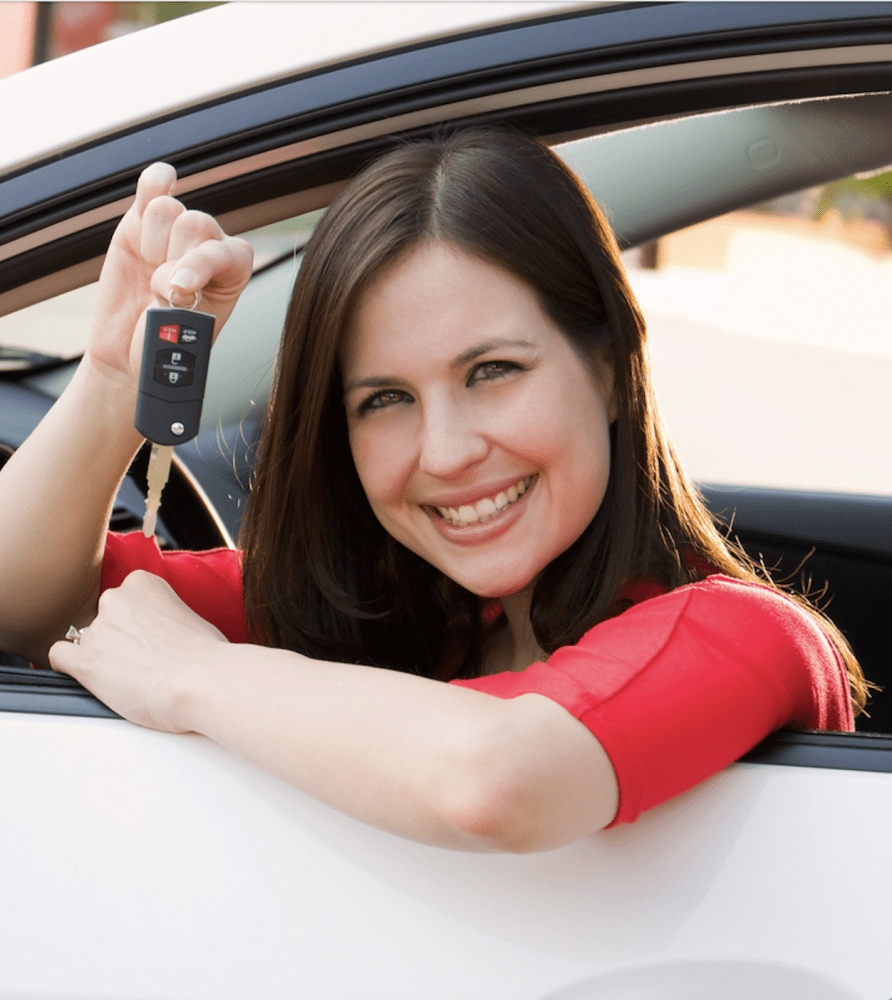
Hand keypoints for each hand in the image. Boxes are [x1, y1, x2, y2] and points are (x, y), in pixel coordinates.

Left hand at [48, 570, 226, 731]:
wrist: (203, 681)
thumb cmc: (208, 655)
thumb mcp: (192, 617)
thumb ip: (167, 616)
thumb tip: (167, 633)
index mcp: (142, 583)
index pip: (125, 598)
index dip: (136, 623)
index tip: (148, 638)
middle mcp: (114, 600)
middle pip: (104, 618)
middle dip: (118, 638)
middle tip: (142, 659)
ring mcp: (97, 630)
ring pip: (84, 640)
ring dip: (101, 655)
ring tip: (129, 676)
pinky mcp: (85, 661)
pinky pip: (58, 656)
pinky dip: (70, 666)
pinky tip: (91, 677)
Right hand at [87, 162, 253, 395]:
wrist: (131, 351)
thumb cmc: (168, 344)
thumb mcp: (184, 331)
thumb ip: (184, 304)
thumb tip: (174, 282)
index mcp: (235, 269)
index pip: (225, 250)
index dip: (199, 266)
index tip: (178, 291)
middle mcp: (209, 244)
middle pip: (196, 224)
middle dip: (173, 261)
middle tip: (162, 290)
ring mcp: (175, 231)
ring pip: (168, 210)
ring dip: (153, 244)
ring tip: (149, 270)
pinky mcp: (141, 221)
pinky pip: (155, 182)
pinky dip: (154, 183)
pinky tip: (148, 207)